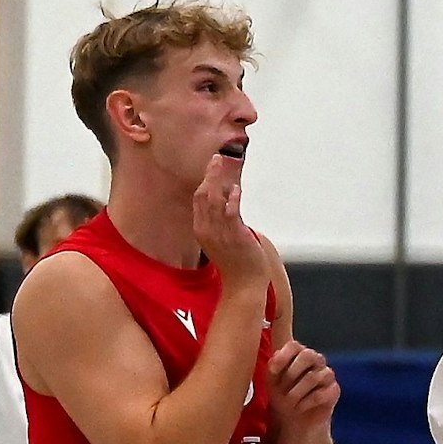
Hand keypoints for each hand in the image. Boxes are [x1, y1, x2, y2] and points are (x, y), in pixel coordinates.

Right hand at [193, 153, 268, 290]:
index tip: (210, 168)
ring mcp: (220, 233)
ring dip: (219, 181)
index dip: (204, 182)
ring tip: (222, 165)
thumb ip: (222, 219)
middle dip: (209, 176)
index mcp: (202, 230)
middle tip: (215, 159)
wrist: (244, 284)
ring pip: (215, 201)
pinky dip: (232, 199)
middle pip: (203, 197)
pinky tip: (236, 188)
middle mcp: (207, 230)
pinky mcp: (234, 236)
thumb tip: (228, 198)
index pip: (199, 201)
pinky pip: (230, 213)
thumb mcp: (222, 239)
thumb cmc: (236, 262)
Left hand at [268, 340, 339, 430]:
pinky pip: (320, 394)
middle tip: (281, 389)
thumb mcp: (272, 381)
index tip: (272, 371)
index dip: (283, 356)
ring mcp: (327, 374)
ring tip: (288, 403)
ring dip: (295, 393)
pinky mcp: (334, 390)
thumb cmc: (282, 396)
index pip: (294, 345)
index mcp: (299, 354)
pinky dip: (305, 403)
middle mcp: (316, 360)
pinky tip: (299, 408)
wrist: (294, 421)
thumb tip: (275, 361)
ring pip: (313, 377)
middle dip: (291, 374)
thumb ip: (273, 367)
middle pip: (308, 355)